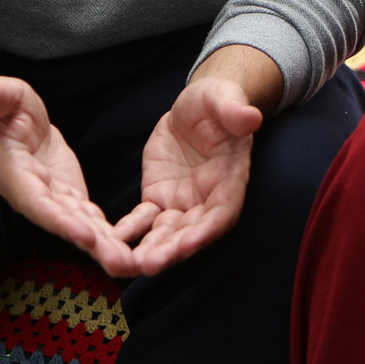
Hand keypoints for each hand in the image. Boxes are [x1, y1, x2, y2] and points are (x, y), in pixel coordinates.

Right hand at [0, 77, 138, 275]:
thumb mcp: (6, 97)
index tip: (83, 235)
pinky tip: (131, 249)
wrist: (10, 125)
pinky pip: (90, 219)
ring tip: (130, 264)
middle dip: (91, 244)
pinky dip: (109, 234)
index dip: (58, 220)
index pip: (36, 201)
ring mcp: (54, 200)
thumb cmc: (5, 111)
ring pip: (80, 226)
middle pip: (63, 223)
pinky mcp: (70, 198)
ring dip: (104, 247)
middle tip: (119, 263)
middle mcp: (34, 195)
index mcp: (15, 174)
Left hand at [118, 77, 263, 273]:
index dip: (206, 230)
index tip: (187, 245)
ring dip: (151, 249)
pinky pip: (144, 218)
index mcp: (230, 179)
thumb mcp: (224, 98)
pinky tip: (113, 239)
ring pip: (167, 232)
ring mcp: (182, 201)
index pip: (222, 212)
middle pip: (191, 231)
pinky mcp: (158, 197)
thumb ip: (235, 110)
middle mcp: (207, 198)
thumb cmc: (217, 101)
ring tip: (130, 265)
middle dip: (172, 250)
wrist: (195, 107)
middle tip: (149, 265)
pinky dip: (130, 230)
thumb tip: (251, 118)